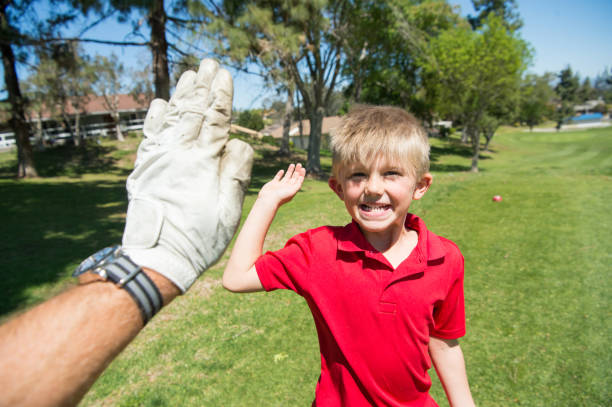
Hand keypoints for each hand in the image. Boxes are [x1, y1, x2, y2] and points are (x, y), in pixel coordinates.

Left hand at [122, 59, 253, 291]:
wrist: (157, 256)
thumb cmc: (200, 237)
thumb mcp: (229, 209)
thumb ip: (235, 172)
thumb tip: (237, 142)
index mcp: (204, 162)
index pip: (216, 121)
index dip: (222, 97)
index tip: (225, 76)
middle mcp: (180, 154)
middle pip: (194, 112)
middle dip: (204, 86)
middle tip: (210, 64)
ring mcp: (159, 158)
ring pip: (172, 117)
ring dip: (182, 94)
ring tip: (190, 74)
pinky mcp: (144, 168)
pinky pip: (150, 135)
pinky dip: (155, 116)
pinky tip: (161, 102)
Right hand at [258, 163, 305, 206]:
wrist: (269, 199)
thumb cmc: (281, 196)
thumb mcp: (292, 191)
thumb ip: (297, 185)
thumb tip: (301, 178)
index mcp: (292, 190)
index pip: (298, 181)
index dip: (301, 175)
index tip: (303, 168)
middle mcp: (287, 187)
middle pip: (293, 178)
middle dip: (297, 171)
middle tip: (299, 164)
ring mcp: (280, 186)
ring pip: (286, 177)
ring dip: (290, 171)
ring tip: (292, 164)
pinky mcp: (273, 184)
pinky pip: (277, 178)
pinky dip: (280, 174)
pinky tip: (282, 171)